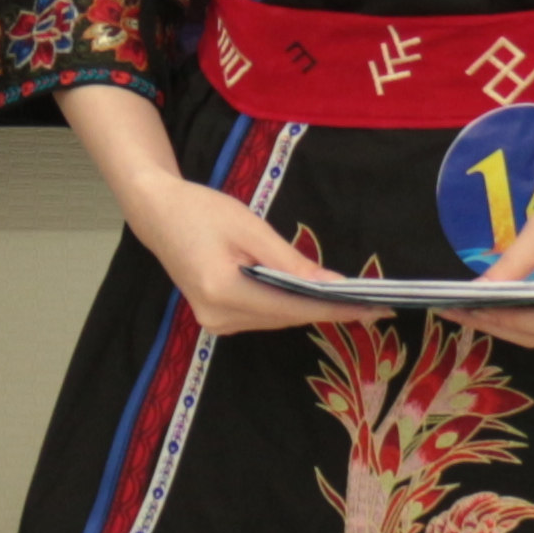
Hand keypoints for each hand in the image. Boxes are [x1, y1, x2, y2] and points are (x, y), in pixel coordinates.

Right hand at [127, 173, 362, 336]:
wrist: (157, 214)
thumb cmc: (202, 210)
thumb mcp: (250, 228)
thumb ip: (291, 261)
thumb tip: (334, 286)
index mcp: (224, 290)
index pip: (293, 307)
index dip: (337, 309)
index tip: (376, 311)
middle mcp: (219, 316)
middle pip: (287, 317)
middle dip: (328, 309)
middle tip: (372, 303)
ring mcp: (215, 322)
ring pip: (277, 319)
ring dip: (309, 308)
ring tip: (348, 300)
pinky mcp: (216, 319)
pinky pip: (263, 316)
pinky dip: (287, 306)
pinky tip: (307, 296)